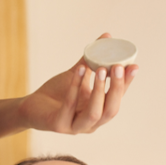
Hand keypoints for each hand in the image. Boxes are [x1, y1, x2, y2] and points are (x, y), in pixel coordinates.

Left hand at [18, 33, 138, 133]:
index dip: (126, 84)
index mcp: (99, 112)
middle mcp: (91, 124)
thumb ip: (91, 60)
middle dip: (116, 88)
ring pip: (94, 114)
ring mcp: (75, 127)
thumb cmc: (57, 92)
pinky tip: (79, 70)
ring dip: (98, 90)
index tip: (133, 66)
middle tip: (117, 66)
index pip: (118, 99)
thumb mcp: (78, 75)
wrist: (32, 107)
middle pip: (111, 110)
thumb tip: (107, 37)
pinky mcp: (59, 125)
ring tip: (100, 68)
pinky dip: (75, 87)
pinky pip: (70, 106)